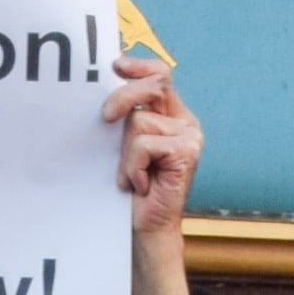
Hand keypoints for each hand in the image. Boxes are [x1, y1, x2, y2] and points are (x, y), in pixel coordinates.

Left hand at [106, 58, 198, 294]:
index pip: (160, 76)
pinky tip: (141, 184)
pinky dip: (134, 165)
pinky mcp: (188, 152)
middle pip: (154, 86)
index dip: (139, 67)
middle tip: (105, 118)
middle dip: (123, 97)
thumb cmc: (129, 190)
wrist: (143, 230)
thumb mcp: (123, 146)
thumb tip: (103, 86)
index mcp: (172, 116)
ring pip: (140, 122)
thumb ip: (124, 117)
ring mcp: (190, 137)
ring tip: (131, 177)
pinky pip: (145, 143)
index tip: (116, 65)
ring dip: (125, 153)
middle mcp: (185, 123)